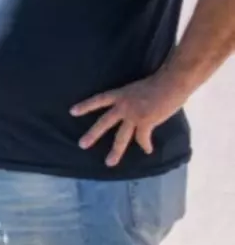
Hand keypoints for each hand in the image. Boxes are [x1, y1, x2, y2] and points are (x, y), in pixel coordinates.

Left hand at [70, 73, 188, 166]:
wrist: (172, 82)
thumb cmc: (160, 81)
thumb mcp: (139, 88)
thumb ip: (134, 100)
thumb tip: (138, 108)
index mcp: (121, 94)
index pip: (99, 100)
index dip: (85, 106)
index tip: (72, 112)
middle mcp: (123, 105)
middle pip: (104, 121)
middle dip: (93, 134)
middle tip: (82, 145)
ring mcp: (134, 114)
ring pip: (121, 137)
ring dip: (115, 151)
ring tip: (109, 163)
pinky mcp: (146, 122)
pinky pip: (143, 138)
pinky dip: (146, 145)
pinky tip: (148, 151)